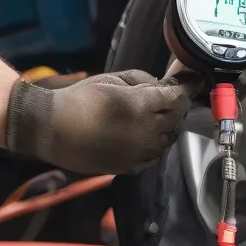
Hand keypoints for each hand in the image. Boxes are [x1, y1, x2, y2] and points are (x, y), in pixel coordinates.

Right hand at [5, 69, 201, 174]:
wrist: (53, 129)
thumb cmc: (80, 98)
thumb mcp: (112, 78)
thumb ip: (143, 80)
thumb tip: (162, 86)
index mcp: (142, 106)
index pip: (179, 96)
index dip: (188, 86)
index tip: (192, 79)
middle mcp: (148, 132)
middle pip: (177, 117)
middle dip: (176, 105)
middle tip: (169, 95)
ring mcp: (141, 153)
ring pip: (168, 138)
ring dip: (167, 125)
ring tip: (154, 115)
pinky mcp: (131, 167)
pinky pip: (154, 154)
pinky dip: (155, 143)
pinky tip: (144, 134)